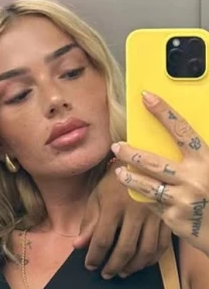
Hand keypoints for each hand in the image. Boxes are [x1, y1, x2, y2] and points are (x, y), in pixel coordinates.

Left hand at [73, 159, 170, 278]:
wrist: (139, 164)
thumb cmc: (114, 180)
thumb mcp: (97, 196)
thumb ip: (89, 222)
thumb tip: (78, 245)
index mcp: (113, 205)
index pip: (103, 238)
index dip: (95, 255)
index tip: (89, 265)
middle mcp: (134, 212)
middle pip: (125, 248)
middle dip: (114, 265)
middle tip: (106, 274)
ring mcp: (153, 215)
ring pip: (145, 251)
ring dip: (133, 266)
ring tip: (122, 271)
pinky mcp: (165, 218)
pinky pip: (162, 245)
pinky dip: (151, 259)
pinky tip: (141, 262)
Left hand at [113, 91, 208, 256]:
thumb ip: (195, 154)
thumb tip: (175, 132)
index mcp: (206, 162)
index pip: (182, 131)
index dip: (164, 112)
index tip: (147, 97)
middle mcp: (194, 180)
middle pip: (152, 162)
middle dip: (130, 153)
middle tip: (117, 146)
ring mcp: (183, 201)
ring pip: (145, 184)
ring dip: (128, 177)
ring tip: (119, 171)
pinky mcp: (174, 218)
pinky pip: (152, 203)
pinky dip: (146, 197)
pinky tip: (143, 194)